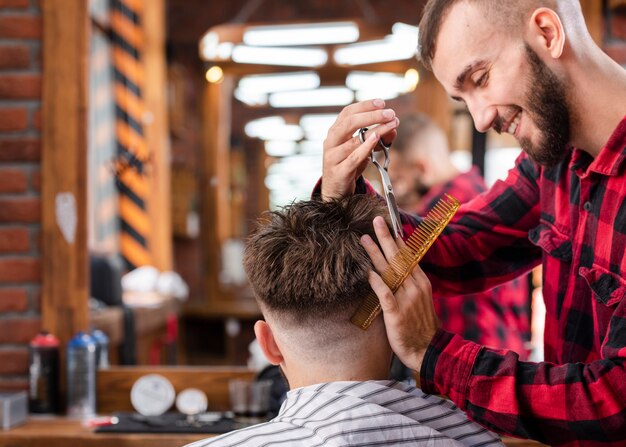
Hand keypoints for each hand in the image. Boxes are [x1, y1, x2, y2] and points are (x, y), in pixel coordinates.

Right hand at [321, 99, 398, 199]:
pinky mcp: (339, 172)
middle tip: (390, 113)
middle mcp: (331, 142)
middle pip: (349, 123)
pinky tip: (376, 139)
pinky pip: (354, 158)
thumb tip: (393, 126)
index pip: (347, 113)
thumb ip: (377, 137)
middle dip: (371, 115)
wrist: (336, 192)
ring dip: (376, 130)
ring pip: (354, 140)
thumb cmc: (349, 166)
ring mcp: (333, 157)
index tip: (382, 102)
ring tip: (392, 125)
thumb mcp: (363, 149)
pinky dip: (366, 147)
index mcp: (335, 132)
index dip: (364, 106)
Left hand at [361, 216, 439, 370]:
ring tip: (364, 239)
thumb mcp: (420, 301)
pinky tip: (367, 272)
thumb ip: (410, 285)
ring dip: (376, 254)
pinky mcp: (396, 313)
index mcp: (421, 283)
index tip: (389, 225)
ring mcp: (406, 299)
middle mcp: (415, 287)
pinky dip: (376, 282)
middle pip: (398, 258)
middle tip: (376, 221)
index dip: (398, 240)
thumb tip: (398, 270)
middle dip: (386, 238)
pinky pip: (385, 294)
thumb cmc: (420, 326)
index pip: (408, 256)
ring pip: (390, 271)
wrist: (428, 351)